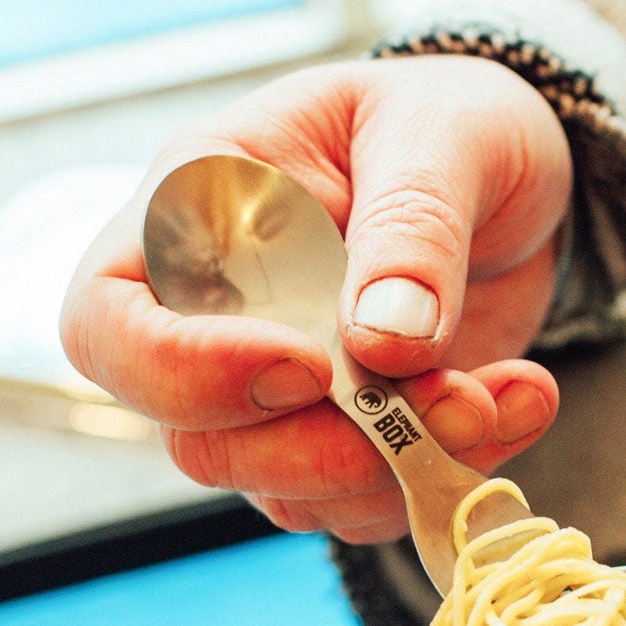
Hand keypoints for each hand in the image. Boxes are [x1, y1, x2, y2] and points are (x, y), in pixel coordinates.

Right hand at [61, 55, 572, 543]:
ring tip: (506, 394)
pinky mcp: (343, 438)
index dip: (179, 372)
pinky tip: (517, 402)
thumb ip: (412, 226)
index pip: (107, 321)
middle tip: (455, 398)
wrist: (516, 180)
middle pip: (200, 441)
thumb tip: (385, 341)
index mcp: (197, 210)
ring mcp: (276, 392)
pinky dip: (449, 474)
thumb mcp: (445, 134)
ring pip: (288, 490)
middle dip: (332, 449)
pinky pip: (366, 503)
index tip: (308, 370)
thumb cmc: (453, 123)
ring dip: (406, 466)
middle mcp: (216, 316)